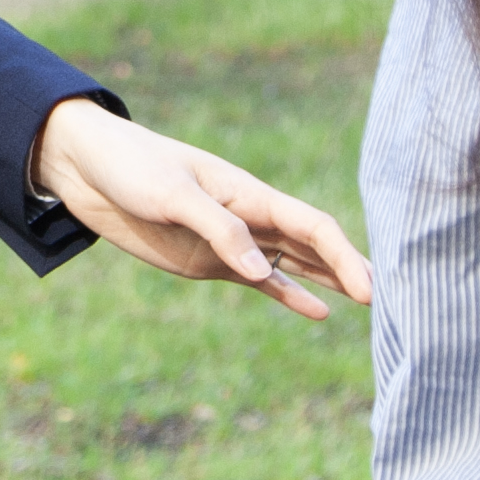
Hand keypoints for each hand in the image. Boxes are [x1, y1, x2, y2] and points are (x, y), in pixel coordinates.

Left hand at [27, 98, 372, 318]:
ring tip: (371, 303)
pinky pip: (262, 280)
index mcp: (247, 193)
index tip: (370, 289)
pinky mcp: (210, 260)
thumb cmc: (130, 167)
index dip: (345, 256)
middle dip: (351, 269)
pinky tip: (319, 312)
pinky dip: (290, 294)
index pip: (312, 225)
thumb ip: (220, 230)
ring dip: (330, 279)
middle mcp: (250, 216)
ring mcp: (233, 240)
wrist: (87, 169)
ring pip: (296, 261)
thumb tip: (262, 272)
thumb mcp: (172, 195)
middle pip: (314, 244)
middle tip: (392, 304)